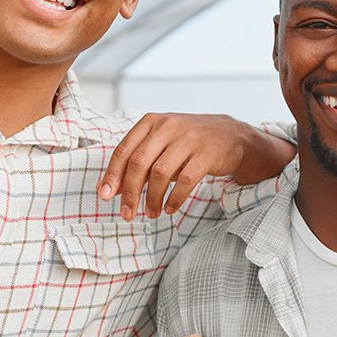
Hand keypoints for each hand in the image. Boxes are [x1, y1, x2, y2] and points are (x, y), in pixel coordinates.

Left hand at [99, 113, 293, 219]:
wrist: (231, 136)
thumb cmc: (189, 143)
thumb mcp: (161, 145)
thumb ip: (138, 162)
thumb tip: (109, 189)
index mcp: (151, 122)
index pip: (124, 150)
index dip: (112, 175)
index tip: (105, 196)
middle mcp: (167, 127)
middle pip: (139, 163)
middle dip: (130, 193)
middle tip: (127, 214)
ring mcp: (188, 139)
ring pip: (160, 174)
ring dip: (152, 198)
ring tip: (151, 214)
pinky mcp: (206, 154)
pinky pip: (184, 181)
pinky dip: (174, 198)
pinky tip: (170, 208)